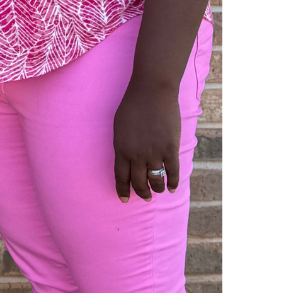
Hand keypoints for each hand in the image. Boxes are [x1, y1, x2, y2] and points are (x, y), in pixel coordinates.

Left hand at [113, 83, 179, 202]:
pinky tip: (172, 187)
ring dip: (157, 189)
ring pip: (156, 181)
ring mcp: (154, 153)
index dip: (123, 191)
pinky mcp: (170, 149)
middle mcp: (137, 155)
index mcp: (121, 149)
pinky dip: (173, 183)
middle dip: (142, 193)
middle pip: (139, 183)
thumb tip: (126, 160)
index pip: (121, 177)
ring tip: (158, 191)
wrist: (151, 92)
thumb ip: (122, 145)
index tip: (124, 200)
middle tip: (145, 197)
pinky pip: (173, 173)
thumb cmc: (132, 105)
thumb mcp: (119, 126)